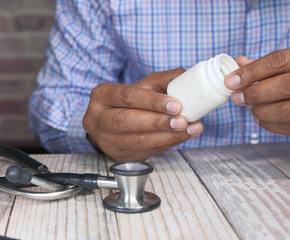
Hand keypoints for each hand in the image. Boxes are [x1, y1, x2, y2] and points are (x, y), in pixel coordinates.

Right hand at [83, 69, 203, 161]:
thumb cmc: (131, 102)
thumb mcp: (143, 86)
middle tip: (183, 120)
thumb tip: (188, 78)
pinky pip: (146, 151)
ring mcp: (108, 141)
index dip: (152, 101)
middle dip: (158, 122)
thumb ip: (164, 80)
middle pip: (127, 121)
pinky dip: (168, 144)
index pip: (127, 97)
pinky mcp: (120, 156)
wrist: (114, 123)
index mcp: (102, 96)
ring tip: (190, 129)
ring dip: (168, 136)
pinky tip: (182, 136)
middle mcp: (99, 120)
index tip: (176, 104)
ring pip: (138, 141)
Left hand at [225, 44, 289, 143]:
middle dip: (255, 93)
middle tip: (238, 98)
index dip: (251, 71)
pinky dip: (270, 125)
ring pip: (288, 111)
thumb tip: (241, 62)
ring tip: (251, 108)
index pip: (281, 60)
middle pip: (285, 86)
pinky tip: (261, 119)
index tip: (231, 80)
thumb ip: (275, 64)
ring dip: (261, 111)